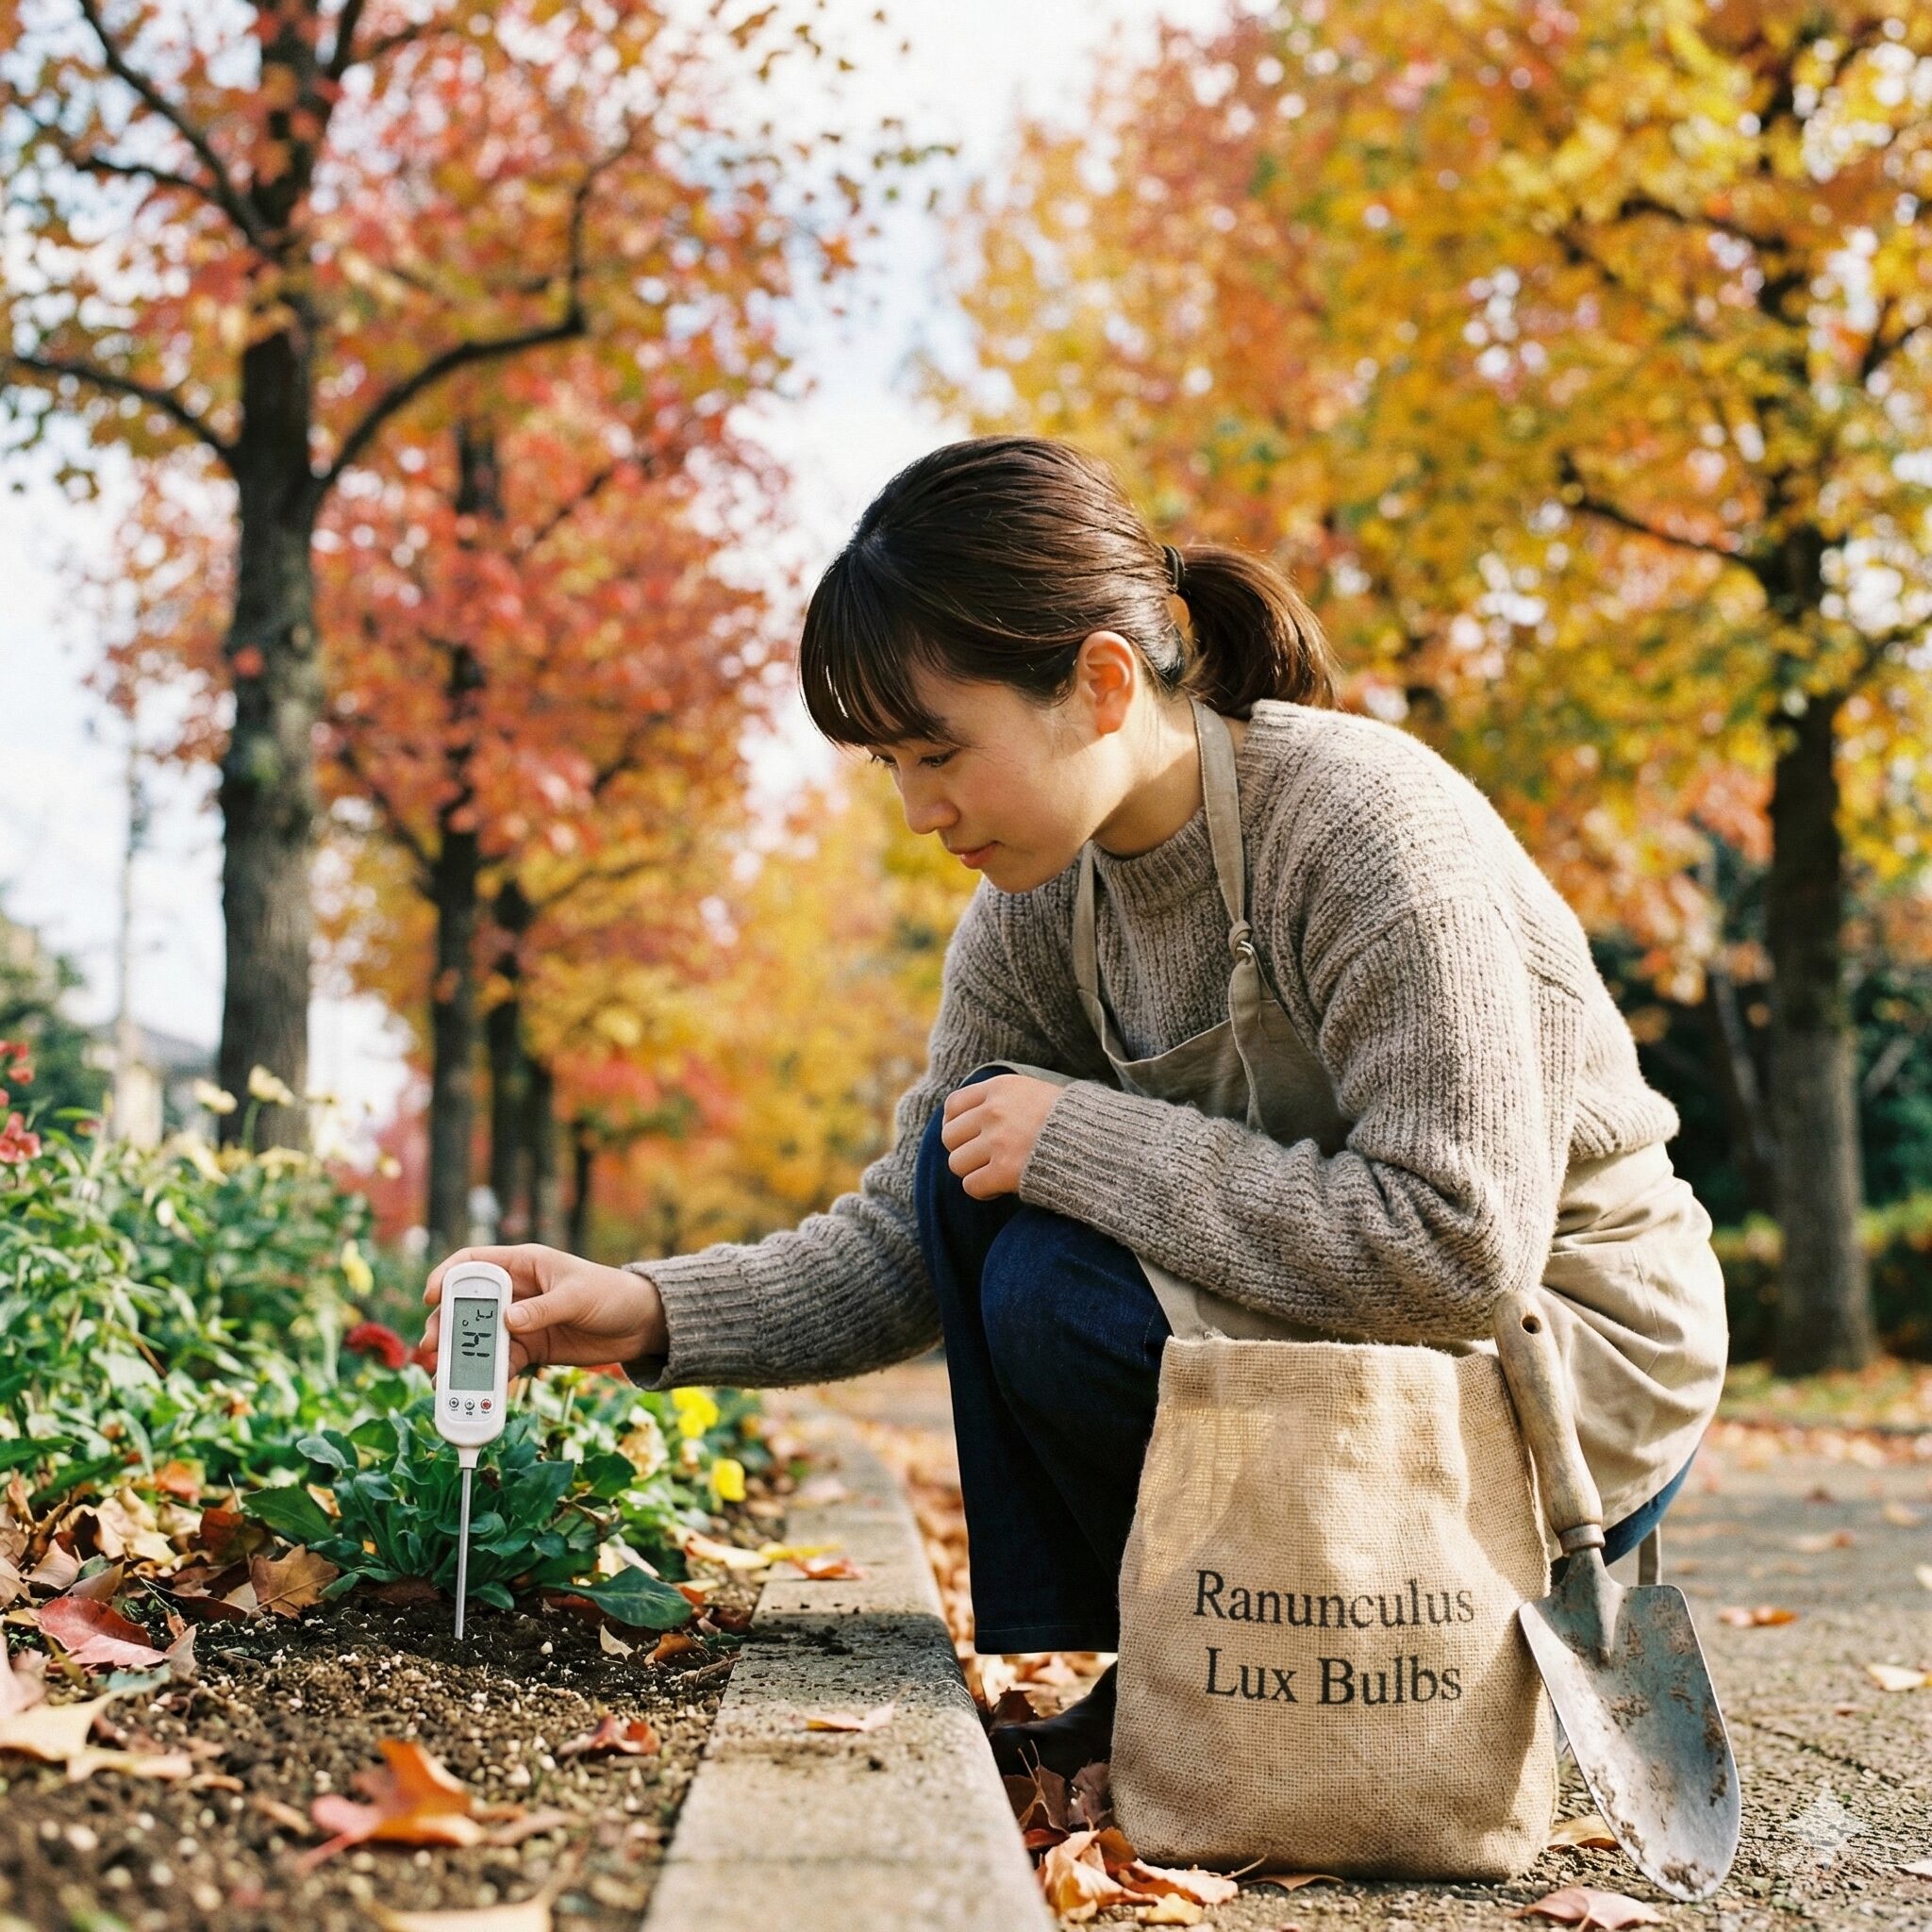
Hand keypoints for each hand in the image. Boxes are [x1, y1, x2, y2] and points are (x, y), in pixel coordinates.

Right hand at [422, 1244, 665, 1374]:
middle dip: (446, 1327)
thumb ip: (543, 1309)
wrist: (640, 1325)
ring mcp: (520, 1322)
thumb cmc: (612, 1294)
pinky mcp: (531, 1348)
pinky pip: (501, 1362)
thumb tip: (507, 1321)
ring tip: (445, 1378)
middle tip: (432, 1348)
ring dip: (461, 1357)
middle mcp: (516, 1292)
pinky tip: (480, 1393)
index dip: (447, 1276)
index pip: (473, 1263)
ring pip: (479, 1339)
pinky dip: (489, 1377)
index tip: (431, 1297)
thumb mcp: (578, 1296)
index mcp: (524, 1264)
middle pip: (467, 1307)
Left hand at [939, 1074, 1062, 1199]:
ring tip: (994, 1173)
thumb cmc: (1073, 1121)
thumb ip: (1005, 1100)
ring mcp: (998, 1141)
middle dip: (964, 1150)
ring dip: (973, 1172)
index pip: (953, 1106)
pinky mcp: (1005, 1171)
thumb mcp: (1037, 1093)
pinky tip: (999, 1187)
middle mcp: (994, 1111)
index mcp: (1001, 1088)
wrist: (1101, 1142)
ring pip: (956, 1163)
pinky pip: (971, 1185)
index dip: (956, 1124)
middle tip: (984, 1159)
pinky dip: (983, 1190)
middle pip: (950, 1137)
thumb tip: (972, 1116)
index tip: (969, 1137)